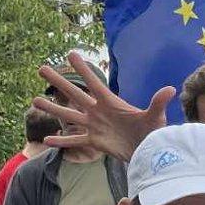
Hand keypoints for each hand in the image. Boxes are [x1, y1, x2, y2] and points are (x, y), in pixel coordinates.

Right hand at [35, 50, 167, 161]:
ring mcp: (94, 126)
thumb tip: (170, 89)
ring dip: (52, 108)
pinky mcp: (94, 142)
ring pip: (69, 115)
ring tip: (34, 99)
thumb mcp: (154, 117)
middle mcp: (99, 112)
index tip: (70, 53)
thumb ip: (158, 103)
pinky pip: (75, 141)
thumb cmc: (152, 132)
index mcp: (110, 103)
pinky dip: (61, 142)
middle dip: (58, 82)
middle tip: (42, 68)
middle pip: (74, 94)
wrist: (149, 151)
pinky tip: (46, 141)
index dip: (82, 68)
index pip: (93, 82)